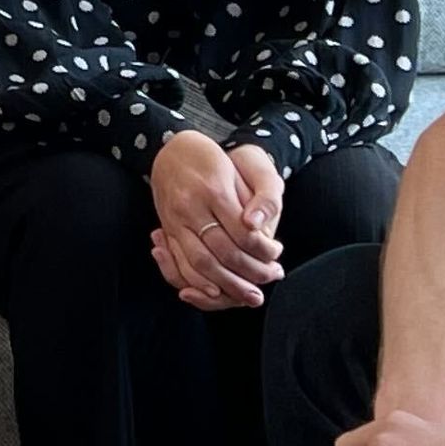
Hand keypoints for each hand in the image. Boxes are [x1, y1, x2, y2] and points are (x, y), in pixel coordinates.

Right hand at [146, 131, 283, 308]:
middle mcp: (191, 207)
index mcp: (214, 190)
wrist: (172, 150)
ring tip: (250, 295)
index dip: (264, 250)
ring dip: (228, 285)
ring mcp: (176, 220)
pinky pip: (180, 262)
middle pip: (223, 252)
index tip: (277, 255)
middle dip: (251, 272)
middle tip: (271, 278)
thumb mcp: (242, 168)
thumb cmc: (213, 160)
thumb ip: (258, 198)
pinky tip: (216, 291)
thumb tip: (257, 228)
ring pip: (201, 263)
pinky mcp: (167, 229)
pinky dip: (198, 282)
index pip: (244, 233)